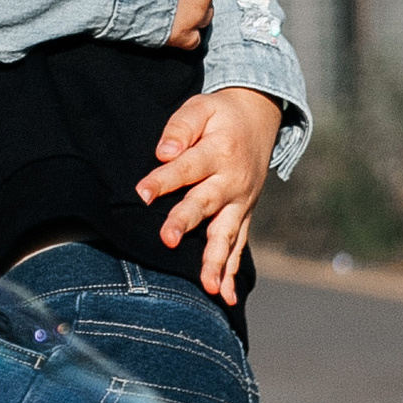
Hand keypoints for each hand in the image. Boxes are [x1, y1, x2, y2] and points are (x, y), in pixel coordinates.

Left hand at [136, 86, 281, 304]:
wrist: (260, 119)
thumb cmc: (221, 115)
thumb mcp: (201, 107)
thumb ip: (181, 127)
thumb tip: (164, 152)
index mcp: (219, 151)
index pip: (187, 167)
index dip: (163, 180)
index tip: (141, 193)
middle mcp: (232, 181)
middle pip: (206, 204)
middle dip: (186, 222)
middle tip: (167, 239)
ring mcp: (241, 202)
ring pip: (226, 234)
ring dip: (216, 260)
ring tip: (207, 287)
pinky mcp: (244, 214)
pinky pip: (239, 245)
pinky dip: (232, 271)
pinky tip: (225, 296)